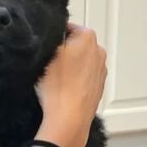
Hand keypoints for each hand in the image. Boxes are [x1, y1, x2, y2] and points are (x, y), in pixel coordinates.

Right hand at [35, 24, 106, 146]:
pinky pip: (84, 77)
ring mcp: (101, 70)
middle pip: (76, 45)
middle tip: (48, 64)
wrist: (69, 118)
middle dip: (64, 51)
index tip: (46, 49)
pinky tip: (64, 90)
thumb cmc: (57, 85)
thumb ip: (52, 37)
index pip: (67, 28)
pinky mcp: (99, 87)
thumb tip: (54, 34)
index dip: (53, 38)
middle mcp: (99, 51)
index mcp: (87, 37)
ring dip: (70, 67)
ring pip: (80, 61)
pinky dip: (75, 80)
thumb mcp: (46, 53)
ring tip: (55, 80)